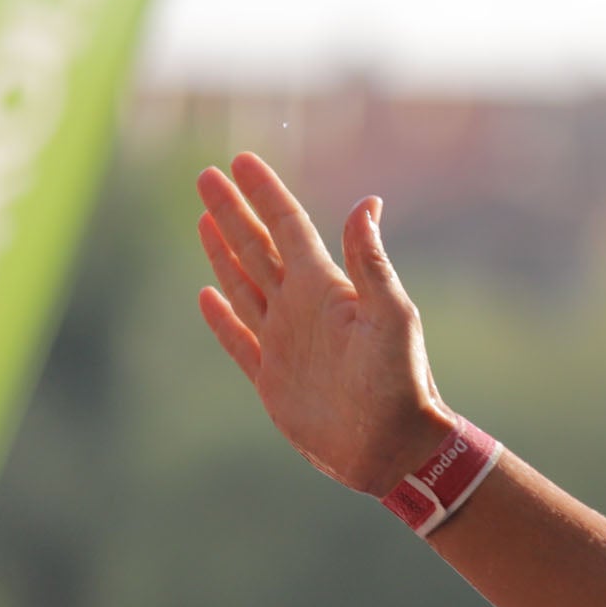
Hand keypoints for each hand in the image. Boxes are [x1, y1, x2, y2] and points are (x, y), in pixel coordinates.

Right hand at [196, 153, 451, 492]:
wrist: (391, 446)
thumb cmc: (400, 381)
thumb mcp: (391, 315)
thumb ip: (371, 261)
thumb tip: (369, 202)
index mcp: (327, 288)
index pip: (288, 227)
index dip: (264, 193)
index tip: (239, 160)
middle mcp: (302, 307)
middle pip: (257, 247)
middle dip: (233, 211)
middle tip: (207, 175)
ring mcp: (285, 340)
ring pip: (244, 284)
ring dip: (223, 251)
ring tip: (205, 219)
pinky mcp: (272, 376)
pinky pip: (238, 338)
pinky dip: (221, 316)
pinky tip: (207, 294)